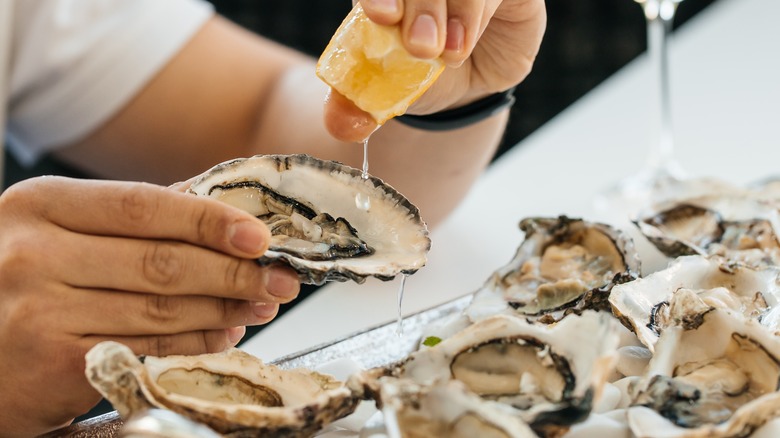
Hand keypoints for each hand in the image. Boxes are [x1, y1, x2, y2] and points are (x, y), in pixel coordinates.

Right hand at [0, 177, 299, 434]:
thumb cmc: (20, 284)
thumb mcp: (54, 231)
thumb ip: (127, 217)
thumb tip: (215, 204)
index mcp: (40, 205)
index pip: (143, 206)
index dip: (210, 221)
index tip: (260, 235)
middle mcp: (33, 254)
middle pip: (161, 261)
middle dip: (235, 271)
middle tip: (280, 278)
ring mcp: (40, 311)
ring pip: (162, 309)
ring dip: (225, 309)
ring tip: (261, 304)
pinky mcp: (54, 364)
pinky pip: (149, 351)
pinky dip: (196, 345)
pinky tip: (224, 336)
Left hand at [324, 0, 545, 140]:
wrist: (462, 90)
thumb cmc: (415, 77)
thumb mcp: (383, 90)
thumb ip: (355, 104)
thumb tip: (340, 126)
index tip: (382, 17)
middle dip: (421, 6)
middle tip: (420, 47)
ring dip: (452, 14)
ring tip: (447, 55)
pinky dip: (474, 15)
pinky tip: (462, 46)